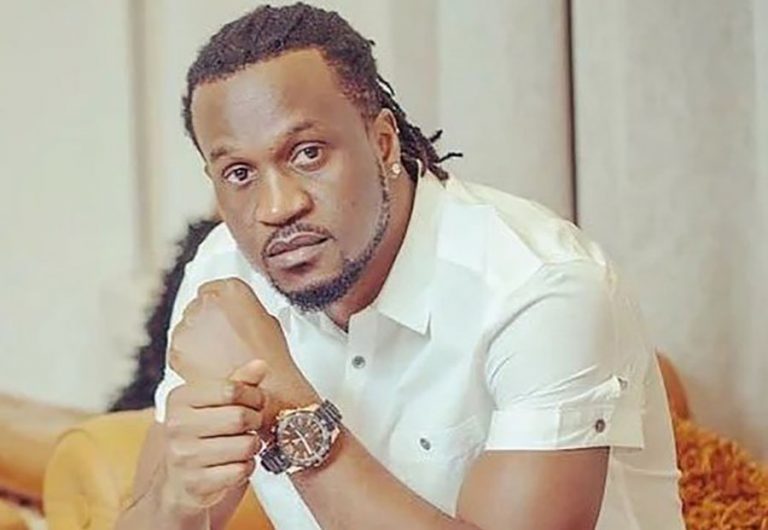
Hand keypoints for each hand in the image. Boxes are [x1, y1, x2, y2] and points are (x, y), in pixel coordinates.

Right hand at [162, 359, 265, 511]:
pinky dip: (246, 467)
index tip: (256, 401)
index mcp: (180, 399)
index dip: (253, 395)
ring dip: (252, 445)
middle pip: (239, 417)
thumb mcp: (216, 402)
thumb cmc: (202, 434)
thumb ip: (239, 382)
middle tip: (252, 424)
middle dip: (255, 420)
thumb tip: (260, 365)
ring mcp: (184, 456)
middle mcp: (177, 426)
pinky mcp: (195, 483)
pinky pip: (240, 471)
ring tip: (243, 444)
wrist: (180, 480)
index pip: (231, 389)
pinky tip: (236, 463)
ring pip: (244, 445)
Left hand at [169, 277, 319, 422]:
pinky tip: (210, 365)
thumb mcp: (267, 319)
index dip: (219, 306)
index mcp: (231, 289)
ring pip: (187, 327)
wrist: (264, 388)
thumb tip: (234, 311)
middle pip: (198, 306)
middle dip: (207, 321)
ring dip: (197, 338)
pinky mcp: (178, 348)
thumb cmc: (270, 356)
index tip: (223, 317)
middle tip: (223, 339)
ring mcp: (190, 324)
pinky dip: (190, 356)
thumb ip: (244, 308)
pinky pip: (180, 348)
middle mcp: (207, 302)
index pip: (215, 288)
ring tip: (219, 355)